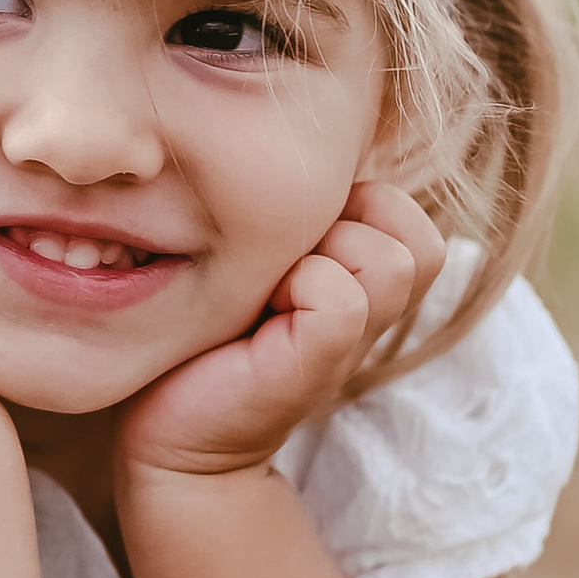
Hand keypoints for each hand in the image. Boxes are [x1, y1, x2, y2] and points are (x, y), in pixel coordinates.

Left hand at [118, 181, 448, 485]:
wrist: (167, 427)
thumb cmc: (204, 329)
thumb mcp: (257, 252)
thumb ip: (297, 210)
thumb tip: (308, 149)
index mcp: (361, 273)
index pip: (402, 206)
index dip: (345, 206)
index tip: (283, 245)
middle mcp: (372, 308)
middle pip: (412, 232)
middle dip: (342, 227)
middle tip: (275, 268)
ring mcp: (353, 343)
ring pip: (391, 260)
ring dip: (322, 258)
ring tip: (268, 290)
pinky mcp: (321, 368)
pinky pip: (344, 298)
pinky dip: (302, 290)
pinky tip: (259, 315)